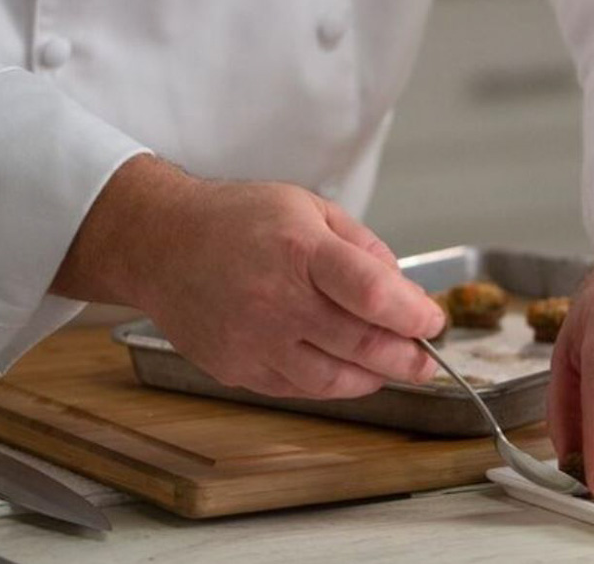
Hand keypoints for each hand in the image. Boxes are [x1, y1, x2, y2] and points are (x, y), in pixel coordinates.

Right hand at [52, 155, 443, 397]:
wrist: (161, 243)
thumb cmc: (237, 220)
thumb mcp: (308, 207)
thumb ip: (361, 246)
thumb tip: (400, 289)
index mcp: (300, 250)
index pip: (370, 292)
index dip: (411, 314)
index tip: (432, 321)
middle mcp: (276, 299)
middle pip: (359, 343)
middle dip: (406, 357)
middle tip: (425, 359)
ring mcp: (253, 339)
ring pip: (333, 379)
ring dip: (374, 377)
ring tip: (392, 367)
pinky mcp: (236, 368)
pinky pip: (298, 387)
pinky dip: (332, 383)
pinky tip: (348, 369)